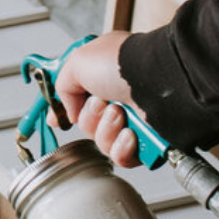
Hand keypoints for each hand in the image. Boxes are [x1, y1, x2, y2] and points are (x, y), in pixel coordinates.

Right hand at [52, 30, 142, 167]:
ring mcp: (134, 119)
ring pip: (102, 142)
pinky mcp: (146, 140)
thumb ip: (63, 85)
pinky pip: (121, 157)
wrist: (160, 81)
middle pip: (88, 125)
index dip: (67, 111)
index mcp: (103, 75)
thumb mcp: (78, 62)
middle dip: (90, 118)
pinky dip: (121, 148)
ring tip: (120, 114)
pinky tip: (129, 133)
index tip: (58, 119)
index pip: (79, 99)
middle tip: (102, 103)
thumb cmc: (127, 64)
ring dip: (105, 130)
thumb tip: (70, 110)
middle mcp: (119, 97)